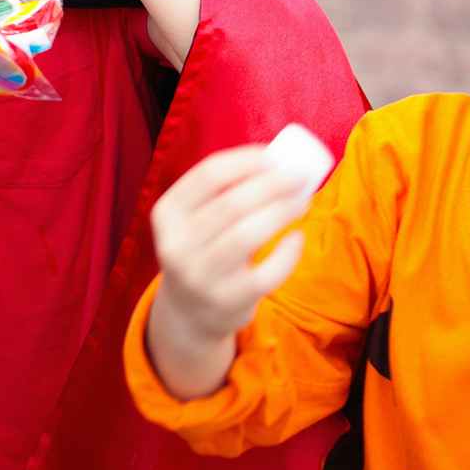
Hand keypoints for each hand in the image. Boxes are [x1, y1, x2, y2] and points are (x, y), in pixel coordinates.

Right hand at [148, 145, 309, 348]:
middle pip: (232, 203)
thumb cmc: (203, 249)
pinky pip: (267, 272)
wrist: (189, 313)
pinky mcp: (227, 300)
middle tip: (300, 176)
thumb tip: (277, 161)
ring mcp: (200, 275)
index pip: (209, 174)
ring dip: (282, 212)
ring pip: (248, 235)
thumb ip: (223, 192)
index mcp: (167, 213)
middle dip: (272, 185)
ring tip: (302, 202)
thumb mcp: (194, 220)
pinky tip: (296, 238)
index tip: (274, 157)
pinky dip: (288, 252)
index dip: (246, 161)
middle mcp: (177, 244)